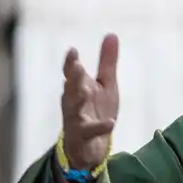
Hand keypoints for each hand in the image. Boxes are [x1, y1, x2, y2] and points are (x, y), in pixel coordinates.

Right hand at [58, 33, 120, 182]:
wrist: (91, 148)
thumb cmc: (95, 112)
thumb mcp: (106, 85)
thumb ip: (107, 62)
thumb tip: (111, 34)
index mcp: (78, 88)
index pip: (71, 73)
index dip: (70, 63)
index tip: (73, 51)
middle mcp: (73, 102)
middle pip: (70, 88)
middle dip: (72, 77)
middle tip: (75, 66)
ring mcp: (75, 120)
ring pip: (73, 109)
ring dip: (77, 100)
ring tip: (85, 91)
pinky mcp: (82, 138)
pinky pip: (89, 132)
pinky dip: (99, 127)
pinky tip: (110, 123)